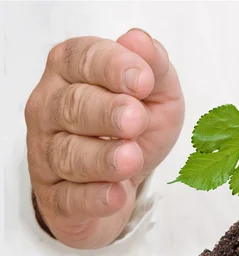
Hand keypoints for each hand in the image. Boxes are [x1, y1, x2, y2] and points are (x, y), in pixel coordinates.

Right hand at [25, 29, 183, 247]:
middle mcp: (51, 107)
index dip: (112, 68)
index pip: (83, 59)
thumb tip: (140, 41)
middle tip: (135, 119)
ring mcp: (47, 153)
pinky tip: (116, 195)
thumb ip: (154, 68)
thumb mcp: (158, 95)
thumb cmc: (136, 128)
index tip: (143, 81)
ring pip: (68, 154)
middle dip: (105, 112)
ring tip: (131, 158)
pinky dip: (94, 197)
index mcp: (73, 71)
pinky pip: (70, 197)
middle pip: (71, 106)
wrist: (123, 181)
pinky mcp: (56, 196)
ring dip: (102, 157)